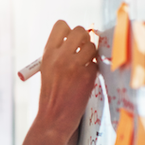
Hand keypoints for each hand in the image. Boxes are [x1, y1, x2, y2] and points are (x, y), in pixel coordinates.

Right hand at [37, 20, 97, 141]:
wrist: (54, 119)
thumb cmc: (51, 95)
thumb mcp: (47, 70)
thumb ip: (59, 53)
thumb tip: (80, 37)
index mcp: (48, 53)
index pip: (61, 25)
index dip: (69, 31)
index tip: (71, 42)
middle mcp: (60, 56)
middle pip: (80, 31)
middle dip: (84, 39)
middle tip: (82, 52)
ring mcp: (75, 66)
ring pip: (92, 46)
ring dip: (91, 55)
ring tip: (84, 67)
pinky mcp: (88, 76)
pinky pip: (97, 64)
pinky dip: (94, 70)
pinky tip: (85, 80)